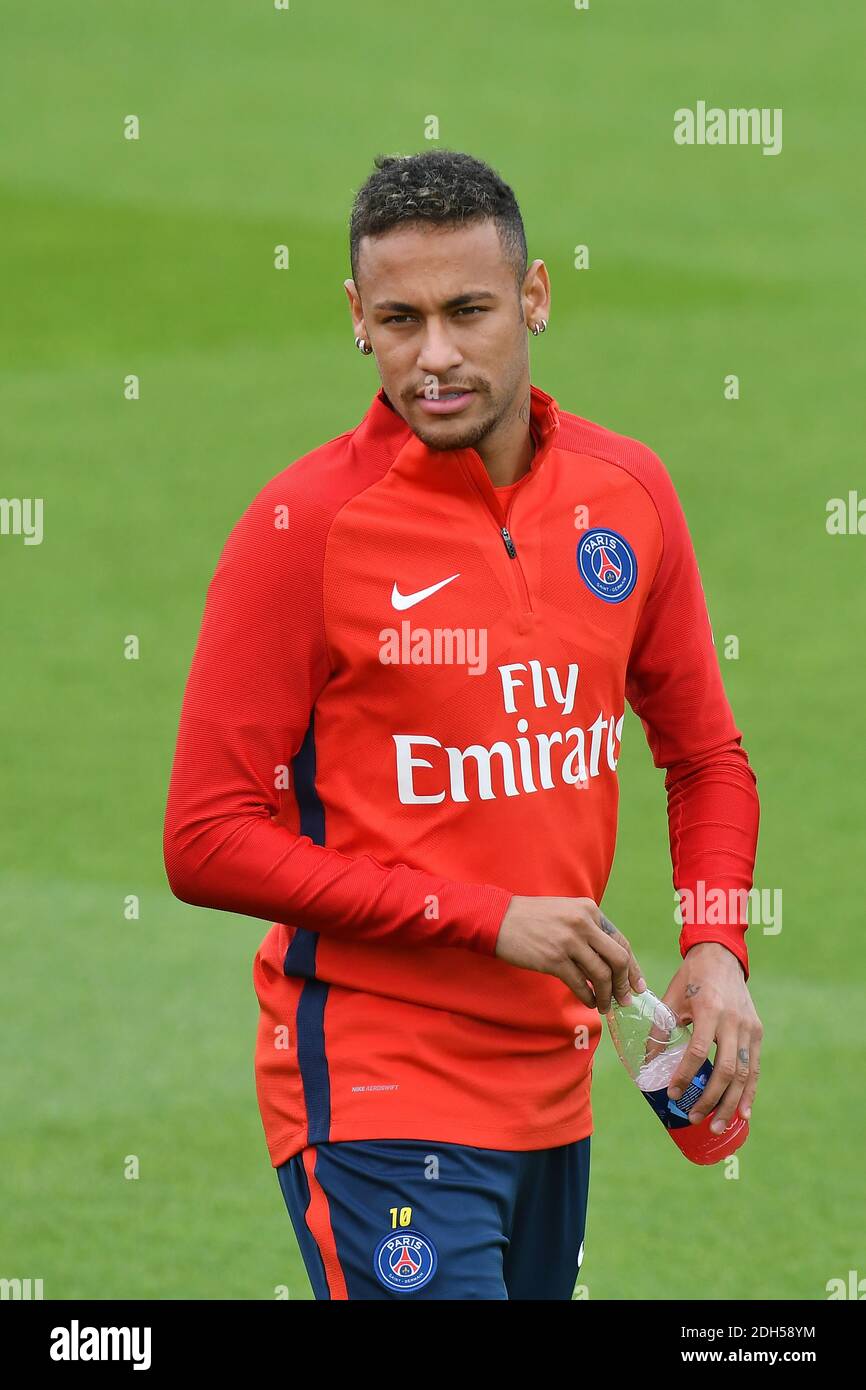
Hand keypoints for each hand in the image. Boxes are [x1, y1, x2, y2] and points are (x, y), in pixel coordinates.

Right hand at [495, 896, 644, 1011]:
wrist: (497, 918)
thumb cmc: (531, 917)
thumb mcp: (565, 912)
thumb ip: (588, 929)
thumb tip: (609, 960)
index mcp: (589, 909)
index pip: (620, 941)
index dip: (632, 966)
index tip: (637, 984)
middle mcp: (583, 923)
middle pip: (618, 959)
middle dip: (625, 983)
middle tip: (624, 1000)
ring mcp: (569, 941)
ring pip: (601, 974)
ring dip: (606, 995)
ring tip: (604, 1006)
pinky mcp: (554, 959)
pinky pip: (580, 984)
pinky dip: (588, 996)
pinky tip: (589, 1001)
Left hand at [663, 942, 762, 1132]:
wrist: (721, 956)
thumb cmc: (691, 978)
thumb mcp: (671, 998)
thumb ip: (660, 1029)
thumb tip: (647, 1062)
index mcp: (709, 1009)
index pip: (698, 1050)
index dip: (685, 1074)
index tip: (672, 1092)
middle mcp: (733, 1021)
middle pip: (726, 1069)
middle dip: (711, 1098)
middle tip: (693, 1117)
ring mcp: (749, 1028)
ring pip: (744, 1074)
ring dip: (731, 1103)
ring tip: (717, 1126)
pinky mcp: (757, 1032)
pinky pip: (755, 1068)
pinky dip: (749, 1092)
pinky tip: (743, 1113)